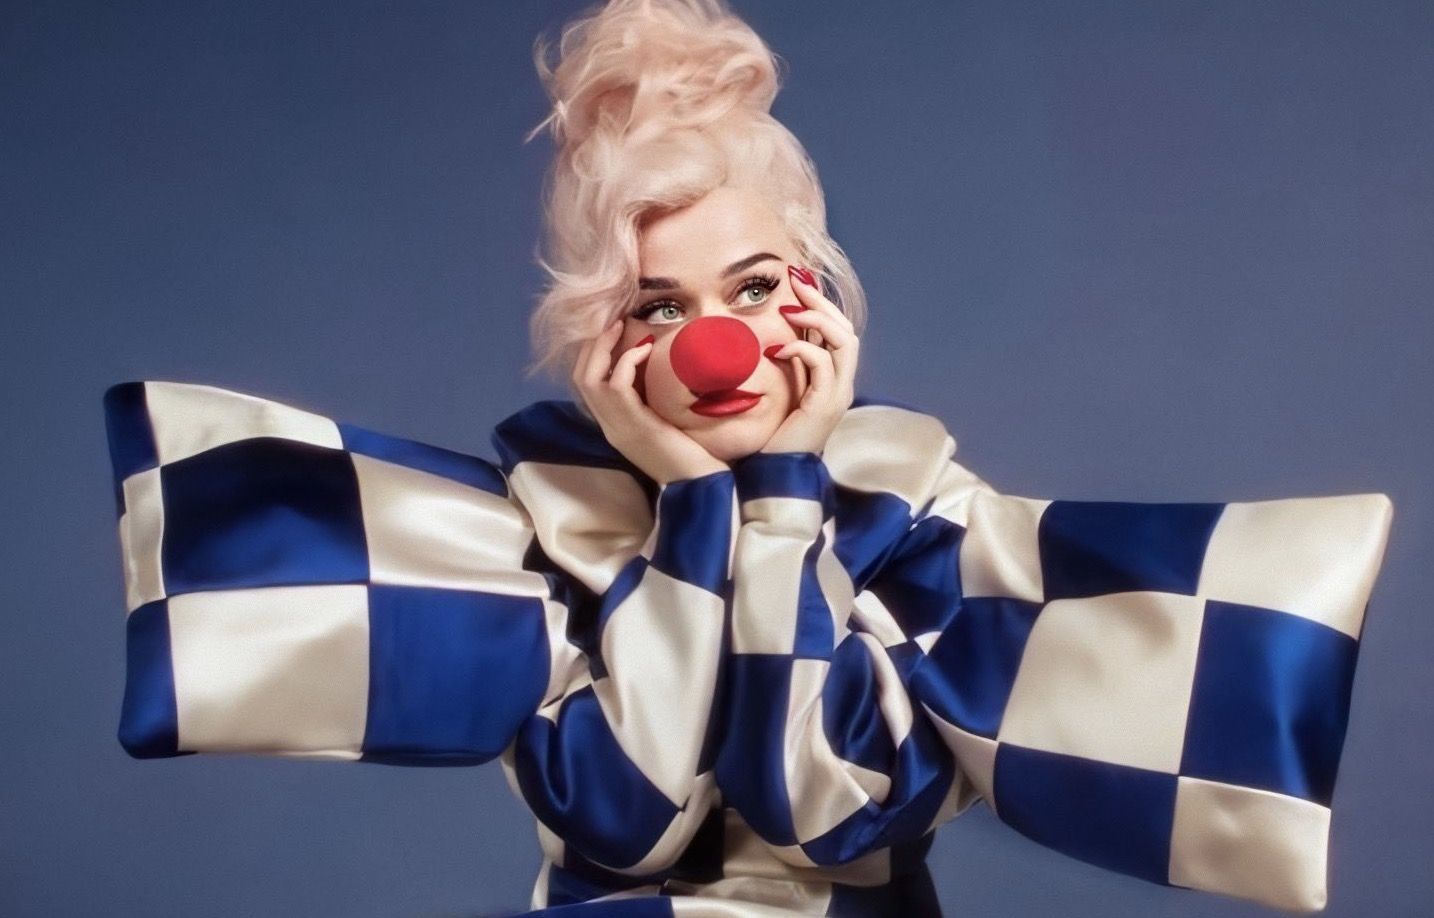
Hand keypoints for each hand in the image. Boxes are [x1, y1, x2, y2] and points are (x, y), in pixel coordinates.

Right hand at [571, 318, 730, 485]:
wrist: (700, 484)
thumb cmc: (690, 454)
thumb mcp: (665, 422)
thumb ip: (653, 400)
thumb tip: (657, 369)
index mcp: (614, 426)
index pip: (587, 386)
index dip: (594, 355)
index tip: (611, 332)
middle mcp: (609, 426)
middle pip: (581, 377)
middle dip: (592, 345)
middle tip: (612, 321)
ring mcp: (618, 427)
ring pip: (589, 378)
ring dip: (603, 347)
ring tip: (621, 327)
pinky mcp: (635, 426)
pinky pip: (617, 385)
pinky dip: (626, 362)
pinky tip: (644, 349)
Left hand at [760, 264, 858, 454]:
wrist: (772, 476)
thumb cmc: (768, 437)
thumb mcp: (776, 393)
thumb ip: (779, 368)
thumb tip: (763, 336)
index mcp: (830, 381)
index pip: (836, 332)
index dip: (821, 304)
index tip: (796, 282)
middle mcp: (840, 385)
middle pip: (845, 329)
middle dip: (821, 301)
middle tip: (796, 280)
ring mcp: (836, 395)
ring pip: (844, 341)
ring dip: (817, 319)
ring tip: (789, 310)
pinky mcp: (824, 405)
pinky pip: (822, 364)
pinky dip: (802, 349)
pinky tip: (776, 350)